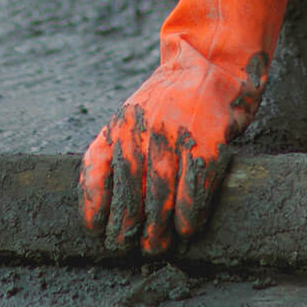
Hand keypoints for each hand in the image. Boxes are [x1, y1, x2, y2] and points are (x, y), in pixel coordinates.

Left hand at [79, 0, 287, 254]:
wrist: (212, 59)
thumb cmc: (175, 95)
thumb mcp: (136, 112)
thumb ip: (120, 145)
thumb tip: (107, 199)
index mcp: (121, 123)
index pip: (95, 170)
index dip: (94, 204)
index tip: (95, 227)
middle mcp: (142, 130)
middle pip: (128, 192)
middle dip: (126, 226)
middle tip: (130, 246)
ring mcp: (174, 136)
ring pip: (160, 197)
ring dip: (157, 230)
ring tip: (156, 246)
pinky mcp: (206, 142)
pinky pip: (194, 189)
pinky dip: (189, 214)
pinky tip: (188, 229)